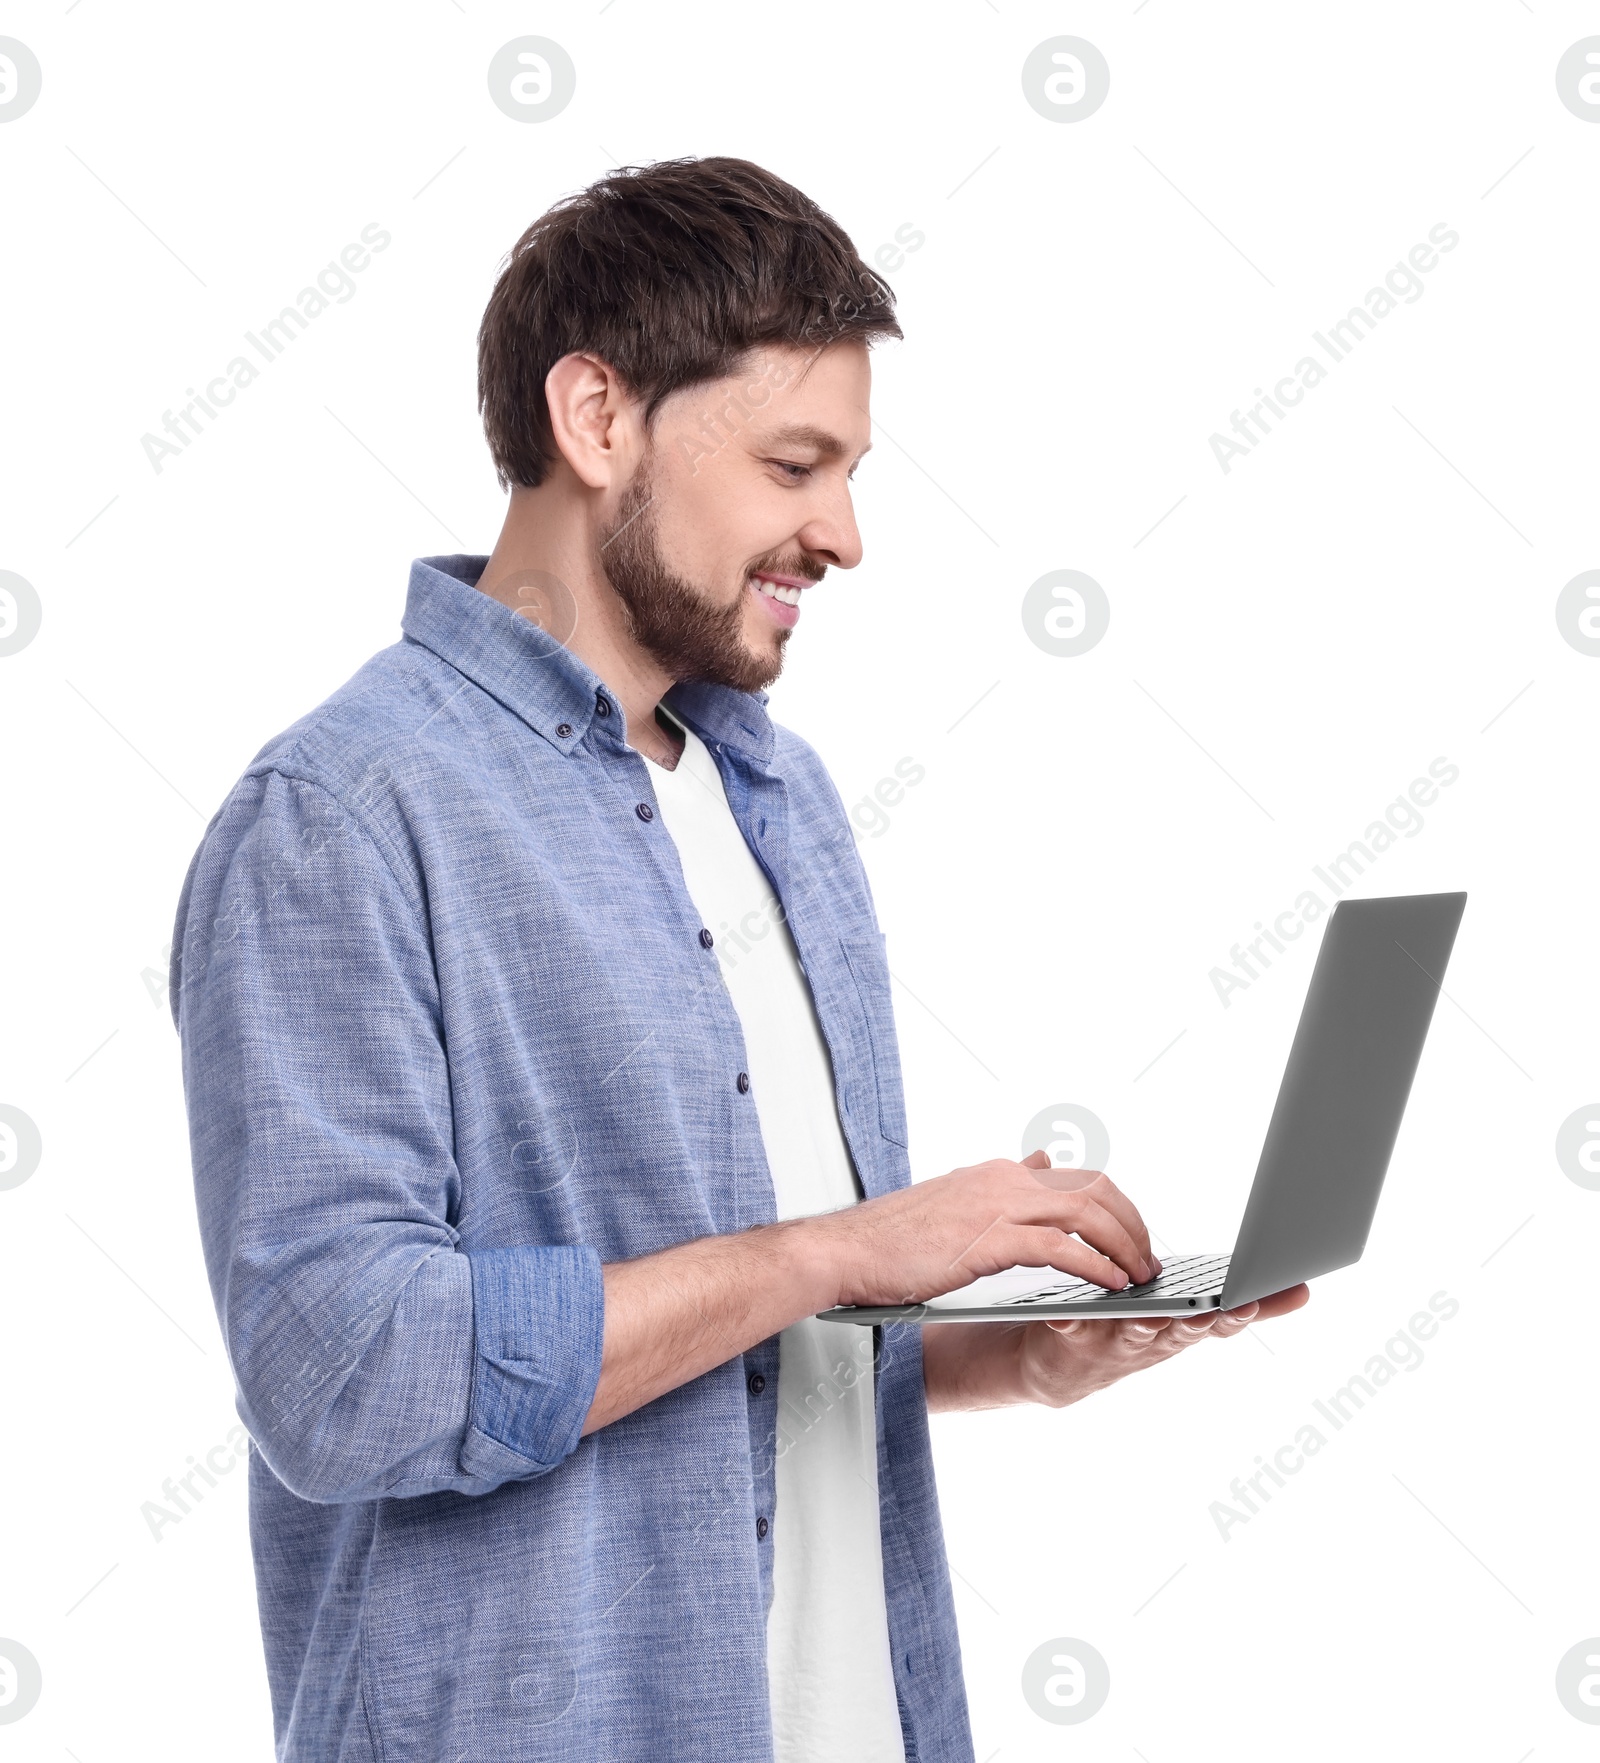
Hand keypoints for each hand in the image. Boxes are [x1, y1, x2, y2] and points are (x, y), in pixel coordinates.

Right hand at [815, 1149, 1158, 1308]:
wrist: (845, 1251)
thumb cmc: (893, 1239)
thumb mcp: (958, 1199)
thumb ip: (1004, 1185)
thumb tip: (1045, 1161)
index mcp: (998, 1173)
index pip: (1078, 1177)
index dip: (1116, 1207)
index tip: (1132, 1238)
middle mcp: (1003, 1179)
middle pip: (1094, 1188)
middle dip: (1132, 1224)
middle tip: (1149, 1260)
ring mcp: (996, 1205)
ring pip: (1086, 1212)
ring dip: (1123, 1246)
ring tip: (1141, 1276)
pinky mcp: (987, 1238)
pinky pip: (1060, 1247)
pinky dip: (1095, 1265)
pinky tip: (1111, 1285)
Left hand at [1015, 1281, 1310, 1408]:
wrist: (1064, 1368)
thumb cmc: (1137, 1331)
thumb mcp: (1192, 1316)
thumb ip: (1240, 1300)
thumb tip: (1302, 1289)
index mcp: (1183, 1325)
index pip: (1223, 1320)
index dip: (1247, 1311)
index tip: (1272, 1295)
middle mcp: (1156, 1338)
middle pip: (1186, 1330)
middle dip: (1205, 1320)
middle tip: (1224, 1308)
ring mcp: (1117, 1341)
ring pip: (1138, 1330)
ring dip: (1148, 1323)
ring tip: (1156, 1313)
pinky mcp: (1076, 1337)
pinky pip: (1074, 1326)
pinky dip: (1071, 1320)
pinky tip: (1066, 1313)